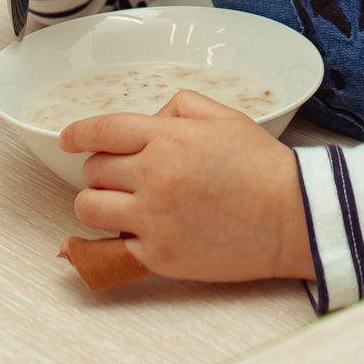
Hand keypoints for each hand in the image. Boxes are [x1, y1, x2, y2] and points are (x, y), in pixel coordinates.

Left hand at [64, 90, 315, 282]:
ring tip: (121, 204)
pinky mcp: (160, 256)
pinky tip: (125, 233)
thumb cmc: (263, 167)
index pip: (102, 130)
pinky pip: (111, 247)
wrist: (294, 218)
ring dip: (99, 203)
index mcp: (168, 138)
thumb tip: (148, 119)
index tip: (68, 138)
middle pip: (93, 170)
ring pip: (89, 208)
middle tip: (121, 175)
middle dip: (101, 168)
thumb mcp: (225, 118)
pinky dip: (114, 239)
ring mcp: (154, 219)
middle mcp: (154, 176)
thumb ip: (179, 107)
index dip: (78, 133)